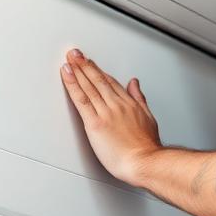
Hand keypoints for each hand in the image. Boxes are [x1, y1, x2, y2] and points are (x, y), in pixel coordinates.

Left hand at [60, 48, 161, 185]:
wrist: (144, 162)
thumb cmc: (146, 148)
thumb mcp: (149, 118)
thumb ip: (140, 99)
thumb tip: (135, 84)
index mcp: (130, 104)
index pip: (111, 83)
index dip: (99, 71)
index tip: (91, 63)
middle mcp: (117, 105)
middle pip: (99, 80)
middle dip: (86, 65)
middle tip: (75, 54)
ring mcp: (106, 112)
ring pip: (89, 86)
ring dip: (78, 69)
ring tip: (70, 59)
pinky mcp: (95, 123)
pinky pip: (81, 99)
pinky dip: (72, 84)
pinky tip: (67, 74)